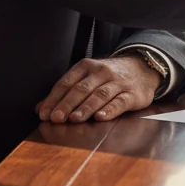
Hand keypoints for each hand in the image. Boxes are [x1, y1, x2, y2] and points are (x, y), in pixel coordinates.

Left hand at [35, 54, 161, 123]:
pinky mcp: (133, 93)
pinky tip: (100, 117)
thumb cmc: (110, 77)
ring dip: (86, 107)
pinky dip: (109, 110)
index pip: (67, 82)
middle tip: (56, 118)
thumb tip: (40, 109)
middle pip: (82, 88)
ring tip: (74, 119)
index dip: (54, 99)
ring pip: (100, 94)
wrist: (144, 68)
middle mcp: (103, 72)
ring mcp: (119, 82)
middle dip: (67, 104)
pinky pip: (120, 101)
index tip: (44, 114)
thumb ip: (65, 92)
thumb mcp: (87, 78)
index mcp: (88, 66)